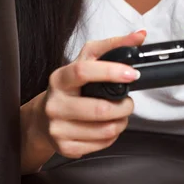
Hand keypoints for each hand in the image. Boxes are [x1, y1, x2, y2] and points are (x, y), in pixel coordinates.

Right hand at [39, 30, 146, 158]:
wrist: (43, 118)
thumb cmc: (71, 86)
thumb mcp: (87, 60)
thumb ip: (113, 46)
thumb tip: (140, 36)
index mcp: (60, 78)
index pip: (83, 71)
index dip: (110, 72)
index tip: (132, 73)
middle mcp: (55, 104)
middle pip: (99, 109)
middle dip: (124, 106)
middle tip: (128, 102)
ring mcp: (58, 128)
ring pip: (105, 130)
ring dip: (122, 122)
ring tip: (120, 114)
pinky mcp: (65, 148)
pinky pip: (101, 145)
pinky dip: (112, 136)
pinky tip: (106, 126)